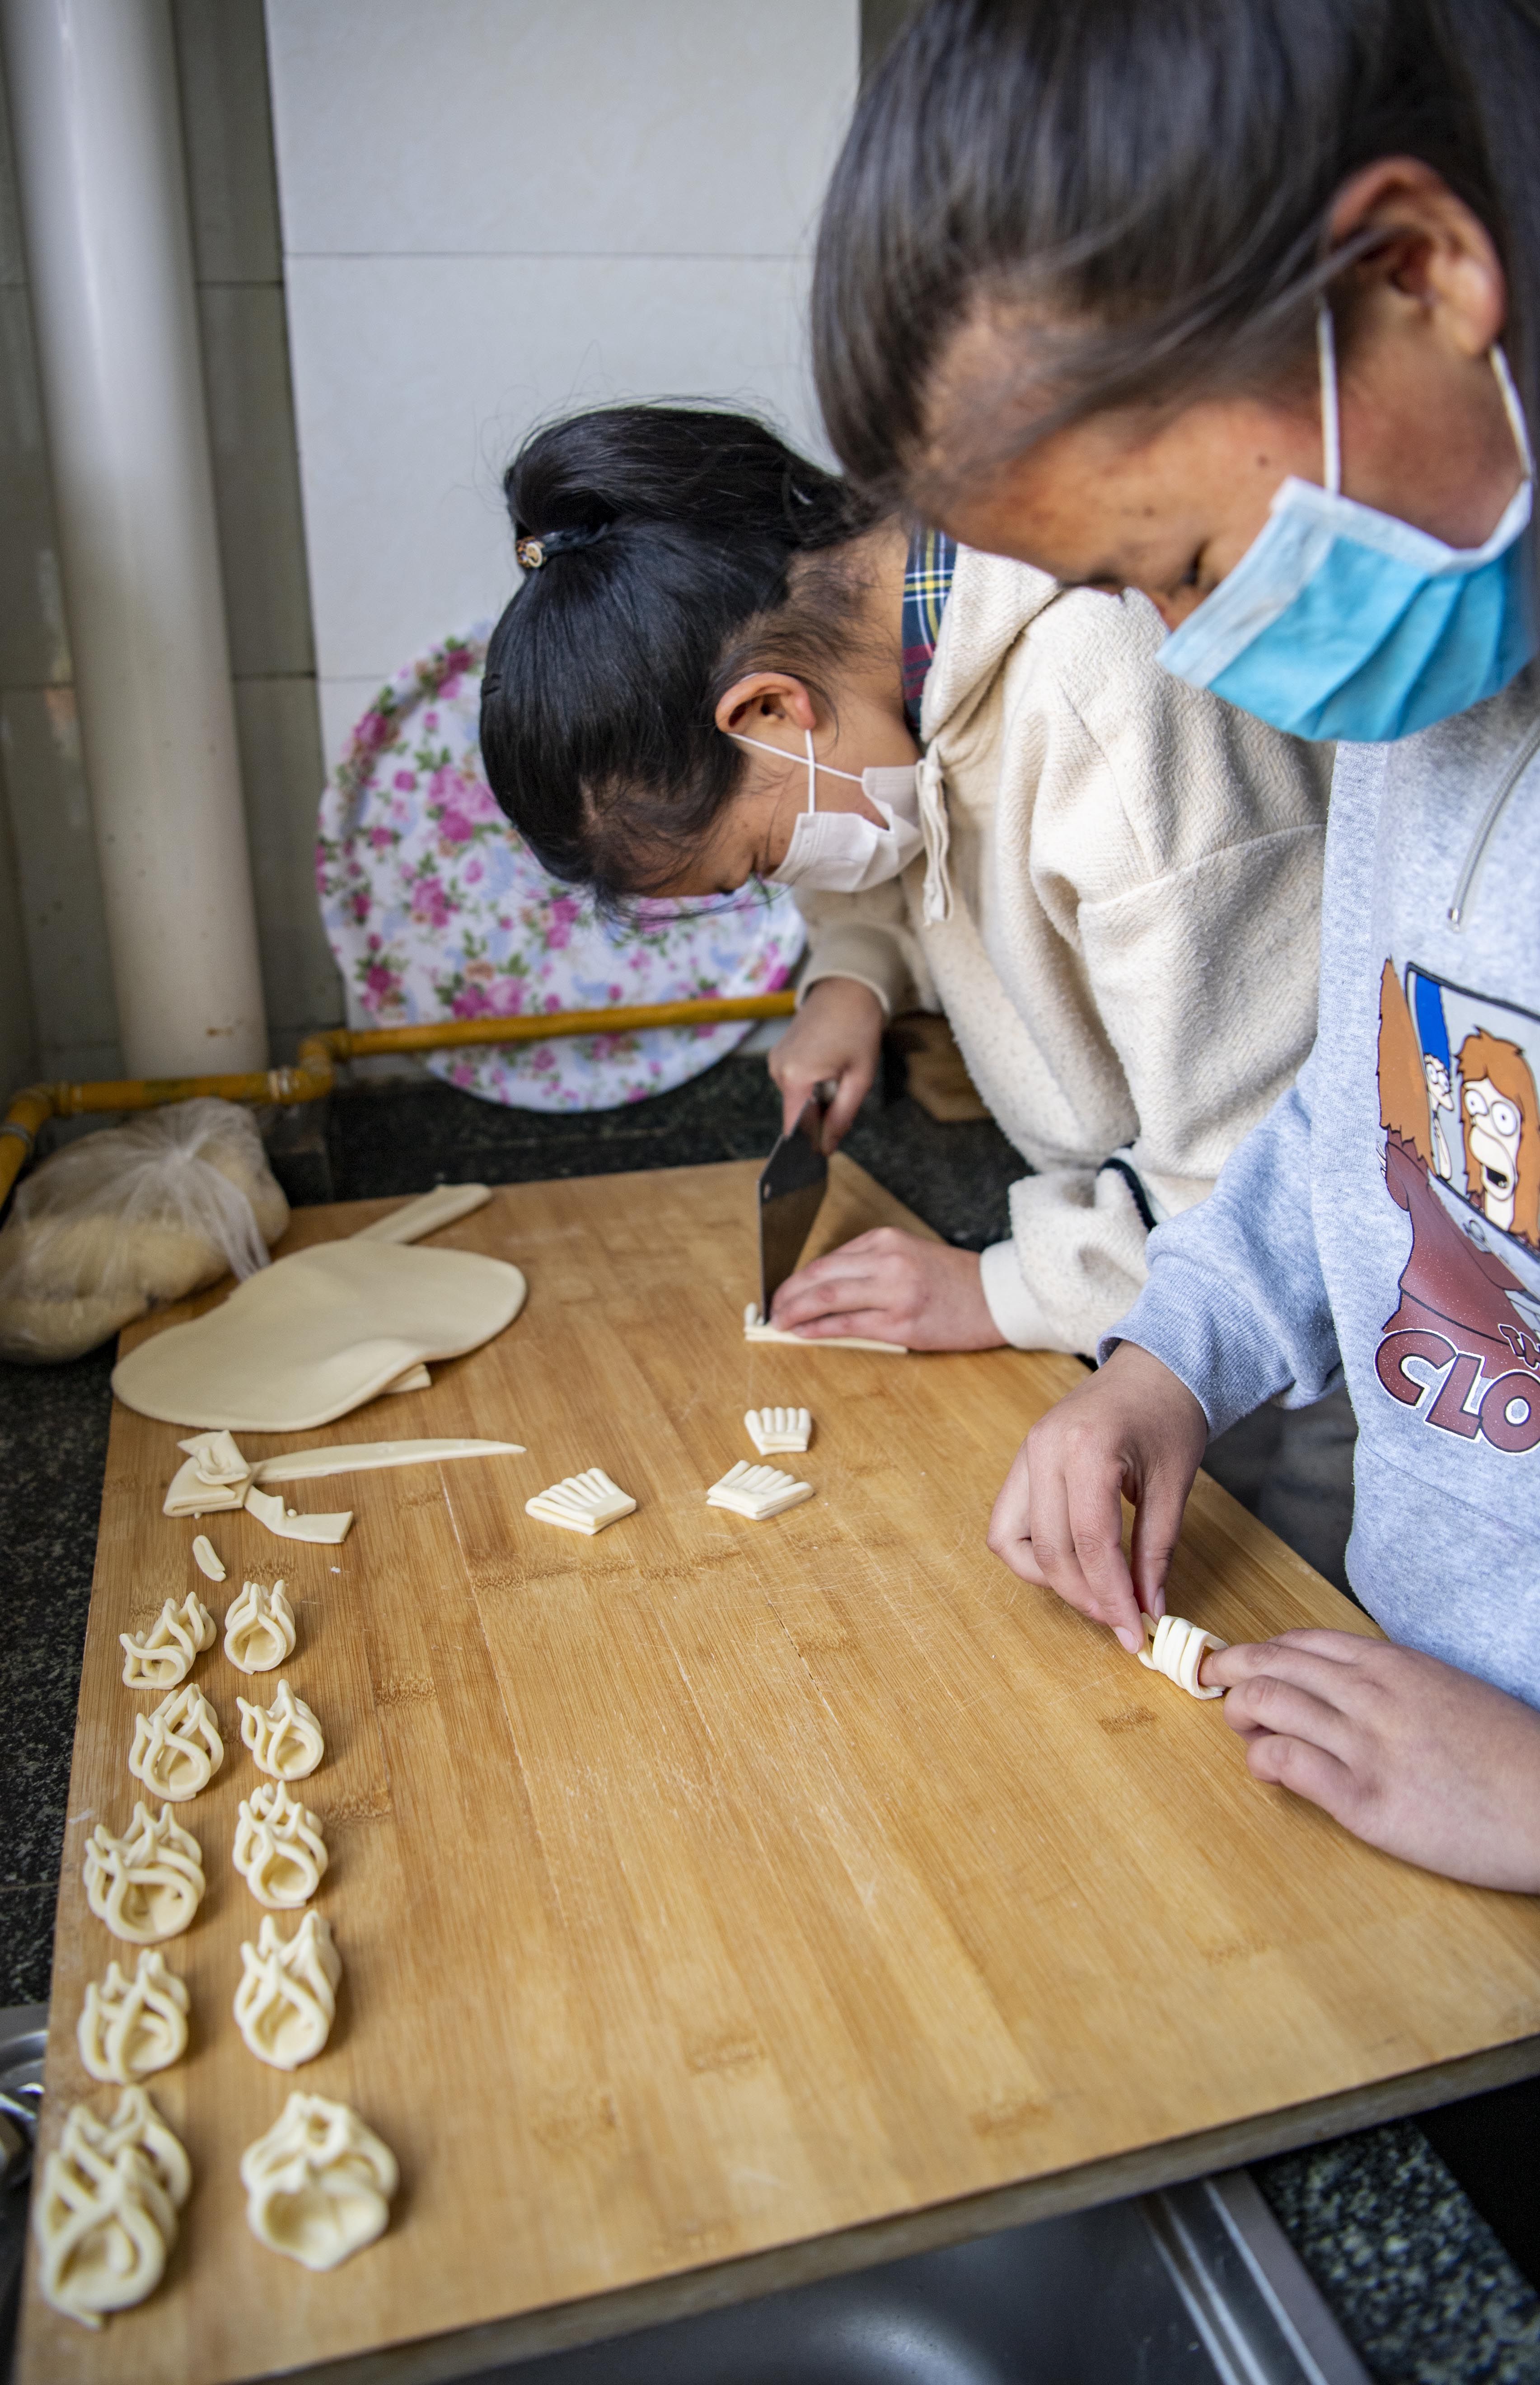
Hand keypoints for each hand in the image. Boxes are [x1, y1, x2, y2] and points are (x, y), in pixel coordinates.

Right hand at [769, 977, 883, 1151]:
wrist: (847, 989)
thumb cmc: (858, 1029)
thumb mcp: (859, 1078)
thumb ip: (842, 1116)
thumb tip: (827, 1147)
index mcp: (796, 1077)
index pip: (795, 1128)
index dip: (812, 1141)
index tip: (827, 1149)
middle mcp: (778, 1070)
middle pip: (797, 1114)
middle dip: (821, 1117)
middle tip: (846, 1095)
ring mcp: (776, 1061)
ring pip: (797, 1100)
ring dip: (817, 1100)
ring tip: (838, 1075)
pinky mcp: (779, 1055)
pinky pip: (794, 1083)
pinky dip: (811, 1086)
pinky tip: (828, 1068)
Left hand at [769, 1229, 1004, 1349]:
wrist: (997, 1297)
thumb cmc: (954, 1281)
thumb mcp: (909, 1256)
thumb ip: (870, 1266)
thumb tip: (825, 1290)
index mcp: (886, 1240)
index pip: (828, 1260)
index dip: (798, 1279)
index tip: (783, 1292)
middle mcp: (887, 1261)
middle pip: (820, 1276)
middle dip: (788, 1295)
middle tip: (772, 1310)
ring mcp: (894, 1291)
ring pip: (828, 1299)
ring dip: (796, 1312)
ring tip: (780, 1323)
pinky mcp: (902, 1322)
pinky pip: (848, 1326)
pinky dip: (819, 1329)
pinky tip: (803, 1334)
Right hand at [986, 1341, 1207, 1652]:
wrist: (1155, 1367)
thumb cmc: (1170, 1417)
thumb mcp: (1174, 1486)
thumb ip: (1156, 1551)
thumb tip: (1148, 1610)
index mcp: (1087, 1449)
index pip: (1091, 1543)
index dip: (1111, 1596)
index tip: (1132, 1631)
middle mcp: (1044, 1450)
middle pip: (1049, 1550)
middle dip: (1084, 1596)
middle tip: (1119, 1619)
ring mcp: (1026, 1453)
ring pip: (1011, 1541)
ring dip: (1050, 1577)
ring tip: (1094, 1591)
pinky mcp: (1022, 1460)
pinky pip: (1007, 1522)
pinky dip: (1033, 1552)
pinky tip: (1072, 1560)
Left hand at [1208, 1632, 1539, 1889]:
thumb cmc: (1506, 1754)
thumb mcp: (1446, 1691)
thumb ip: (1392, 1684)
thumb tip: (1342, 1687)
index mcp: (1393, 1666)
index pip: (1300, 1642)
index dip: (1259, 1651)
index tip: (1240, 1663)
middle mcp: (1373, 1696)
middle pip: (1270, 1665)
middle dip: (1229, 1672)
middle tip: (1213, 1686)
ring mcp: (1366, 1748)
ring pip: (1267, 1706)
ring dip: (1240, 1714)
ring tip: (1243, 1728)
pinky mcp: (1366, 1804)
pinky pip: (1289, 1766)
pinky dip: (1262, 1762)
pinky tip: (1267, 1769)